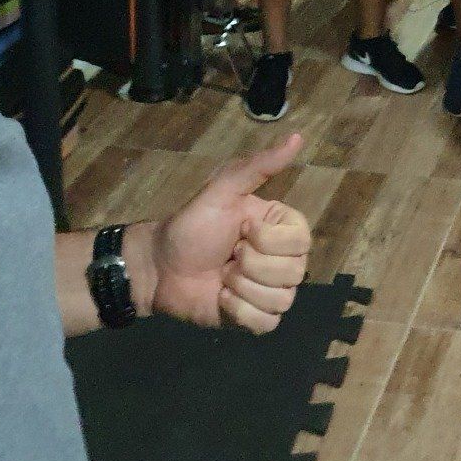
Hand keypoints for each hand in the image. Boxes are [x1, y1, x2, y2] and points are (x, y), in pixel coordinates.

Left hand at [144, 131, 312, 333]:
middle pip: (293, 273)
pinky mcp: (256, 319)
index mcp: (282, 229)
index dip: (267, 241)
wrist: (159, 267)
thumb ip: (259, 166)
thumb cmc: (191, 225)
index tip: (241, 230)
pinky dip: (239, 313)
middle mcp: (284, 260)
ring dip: (241, 289)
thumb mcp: (222, 191)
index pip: (301, 242)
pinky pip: (266, 323)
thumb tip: (297, 137)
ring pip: (281, 300)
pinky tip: (221, 299)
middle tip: (227, 256)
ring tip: (222, 278)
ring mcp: (271, 291)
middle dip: (250, 266)